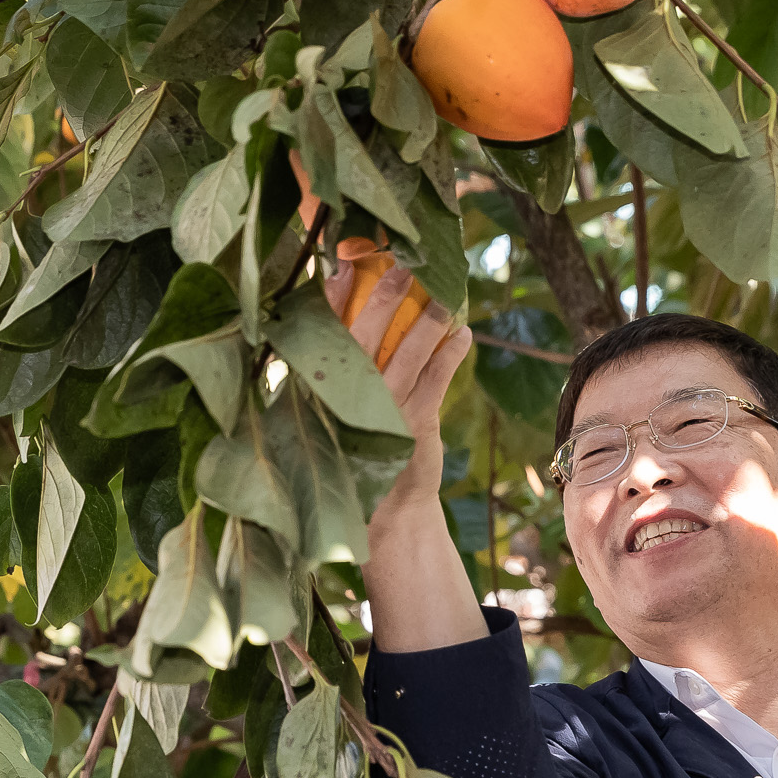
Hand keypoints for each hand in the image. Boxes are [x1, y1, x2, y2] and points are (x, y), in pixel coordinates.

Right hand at [326, 259, 485, 651]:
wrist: (380, 515)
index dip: (332, 298)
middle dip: (385, 294)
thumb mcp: (327, 417)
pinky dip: (451, 351)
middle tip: (403, 262)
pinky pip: (437, 377)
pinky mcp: (414, 425)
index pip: (319, 334)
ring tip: (446, 295)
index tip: (344, 265)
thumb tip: (338, 314)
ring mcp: (380, 409)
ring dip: (430, 317)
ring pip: (408, 349)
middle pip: (364, 332)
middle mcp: (344, 398)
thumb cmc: (351, 455)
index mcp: (314, 392)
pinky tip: (462, 334)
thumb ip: (330, 372)